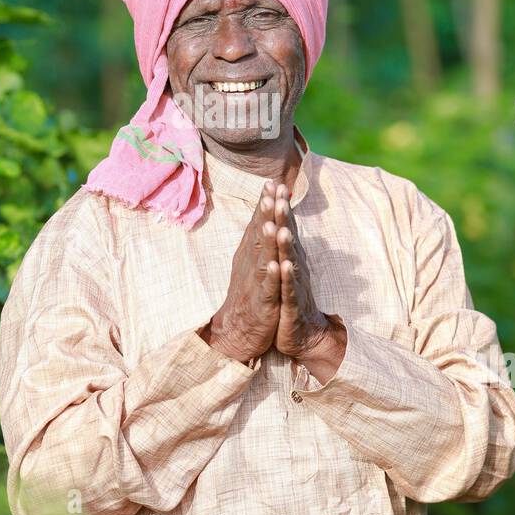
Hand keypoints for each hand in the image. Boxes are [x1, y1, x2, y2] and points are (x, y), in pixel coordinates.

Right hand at [199, 180, 281, 363]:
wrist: (238, 332)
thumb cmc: (251, 295)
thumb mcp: (255, 264)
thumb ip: (260, 241)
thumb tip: (265, 217)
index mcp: (252, 255)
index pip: (258, 225)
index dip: (266, 204)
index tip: (272, 182)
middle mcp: (251, 265)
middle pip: (259, 236)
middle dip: (265, 214)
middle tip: (270, 192)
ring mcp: (256, 283)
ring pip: (262, 258)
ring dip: (266, 241)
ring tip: (270, 223)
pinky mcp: (262, 303)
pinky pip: (267, 288)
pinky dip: (272, 276)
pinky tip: (276, 265)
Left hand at [271, 184, 347, 381]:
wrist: (304, 334)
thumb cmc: (292, 298)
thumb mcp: (288, 269)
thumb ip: (287, 245)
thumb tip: (285, 220)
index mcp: (291, 258)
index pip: (285, 227)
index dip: (280, 206)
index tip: (273, 183)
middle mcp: (295, 267)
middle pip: (289, 238)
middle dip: (284, 217)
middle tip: (280, 194)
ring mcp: (294, 285)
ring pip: (289, 261)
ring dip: (286, 244)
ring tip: (281, 227)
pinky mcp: (291, 305)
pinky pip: (287, 289)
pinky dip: (284, 278)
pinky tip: (281, 266)